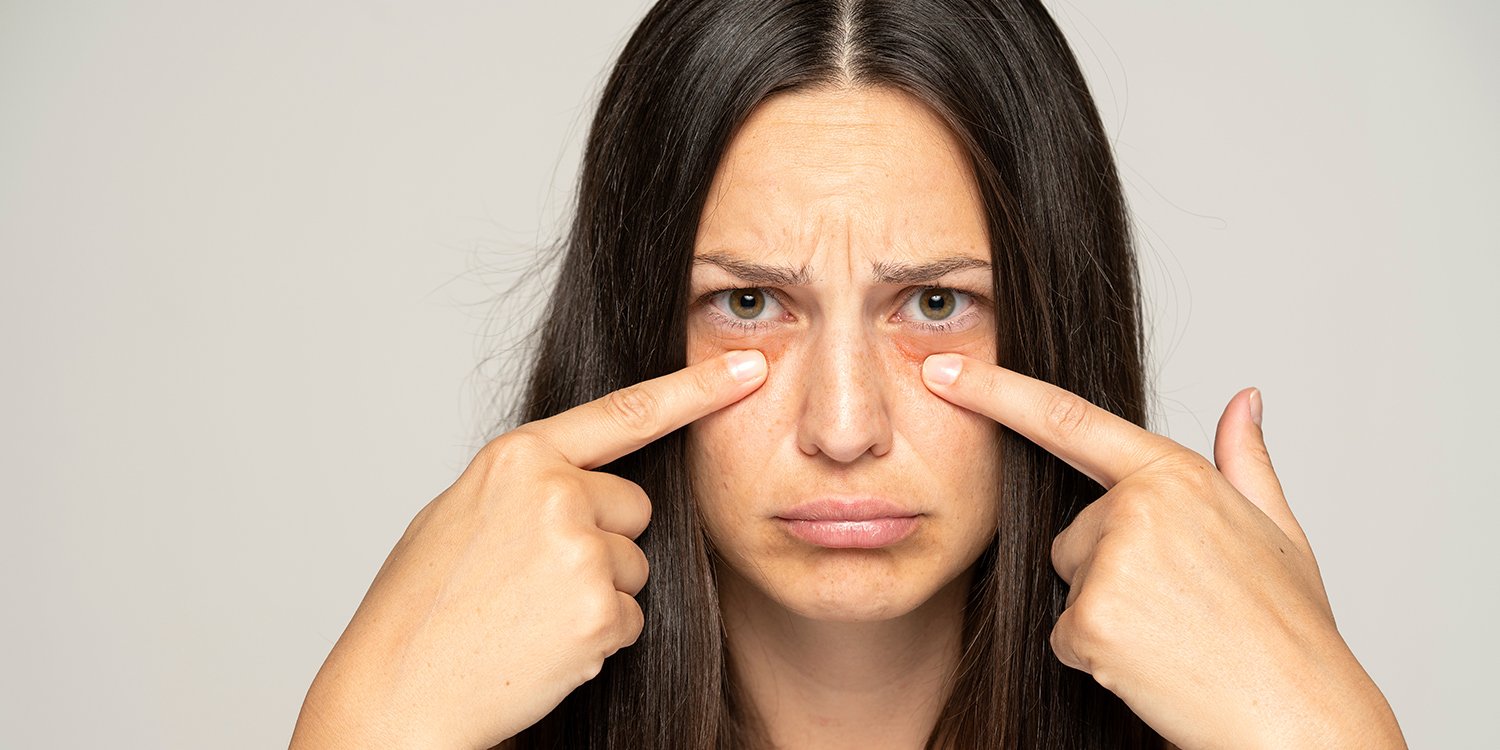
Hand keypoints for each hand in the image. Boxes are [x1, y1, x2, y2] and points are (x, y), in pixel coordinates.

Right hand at [290, 349, 768, 748]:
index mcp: (517, 458)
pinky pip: (630, 617)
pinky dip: (598, 638)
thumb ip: (526, 484)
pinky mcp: (599, 611)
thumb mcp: (459, 513)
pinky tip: (542, 645)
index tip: (749, 370)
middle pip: (635, 506)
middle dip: (603, 540)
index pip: (625, 413)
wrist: (398, 690)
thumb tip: (580, 477)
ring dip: (599, 594)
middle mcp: (554, 493)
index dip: (695, 389)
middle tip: (532, 579)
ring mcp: (579, 551)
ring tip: (527, 614)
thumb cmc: (421, 607)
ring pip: (635, 565)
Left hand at [919, 353, 1405, 749]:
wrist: (1298, 714)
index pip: (1067, 419)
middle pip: (1071, 533)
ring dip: (1104, 613)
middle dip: (1107, 570)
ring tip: (1173, 634)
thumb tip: (1245, 400)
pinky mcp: (1091, 618)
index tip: (941, 370)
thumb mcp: (1279, 531)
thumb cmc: (1288, 629)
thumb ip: (1245, 461)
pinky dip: (1097, 656)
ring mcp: (1112, 562)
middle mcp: (1138, 507)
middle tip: (1180, 606)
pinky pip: (1064, 633)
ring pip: (1068, 582)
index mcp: (1177, 475)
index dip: (996, 391)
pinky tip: (1152, 664)